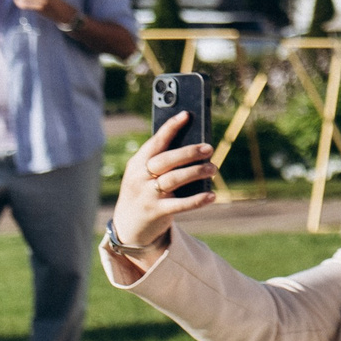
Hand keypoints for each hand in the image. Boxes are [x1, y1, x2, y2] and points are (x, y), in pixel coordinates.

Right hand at [111, 112, 215, 256]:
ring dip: (196, 172)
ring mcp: (147, 195)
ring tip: (213, 168)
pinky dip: (197, 200)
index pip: (155, 142)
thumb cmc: (144, 192)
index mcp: (137, 163)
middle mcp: (140, 177)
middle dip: (188, 152)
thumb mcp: (145, 175)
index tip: (186, 115)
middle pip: (166, 160)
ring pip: (174, 179)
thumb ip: (163, 162)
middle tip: (209, 148)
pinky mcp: (156, 212)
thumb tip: (195, 148)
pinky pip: (180, 204)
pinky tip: (212, 195)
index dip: (170, 128)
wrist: (128, 225)